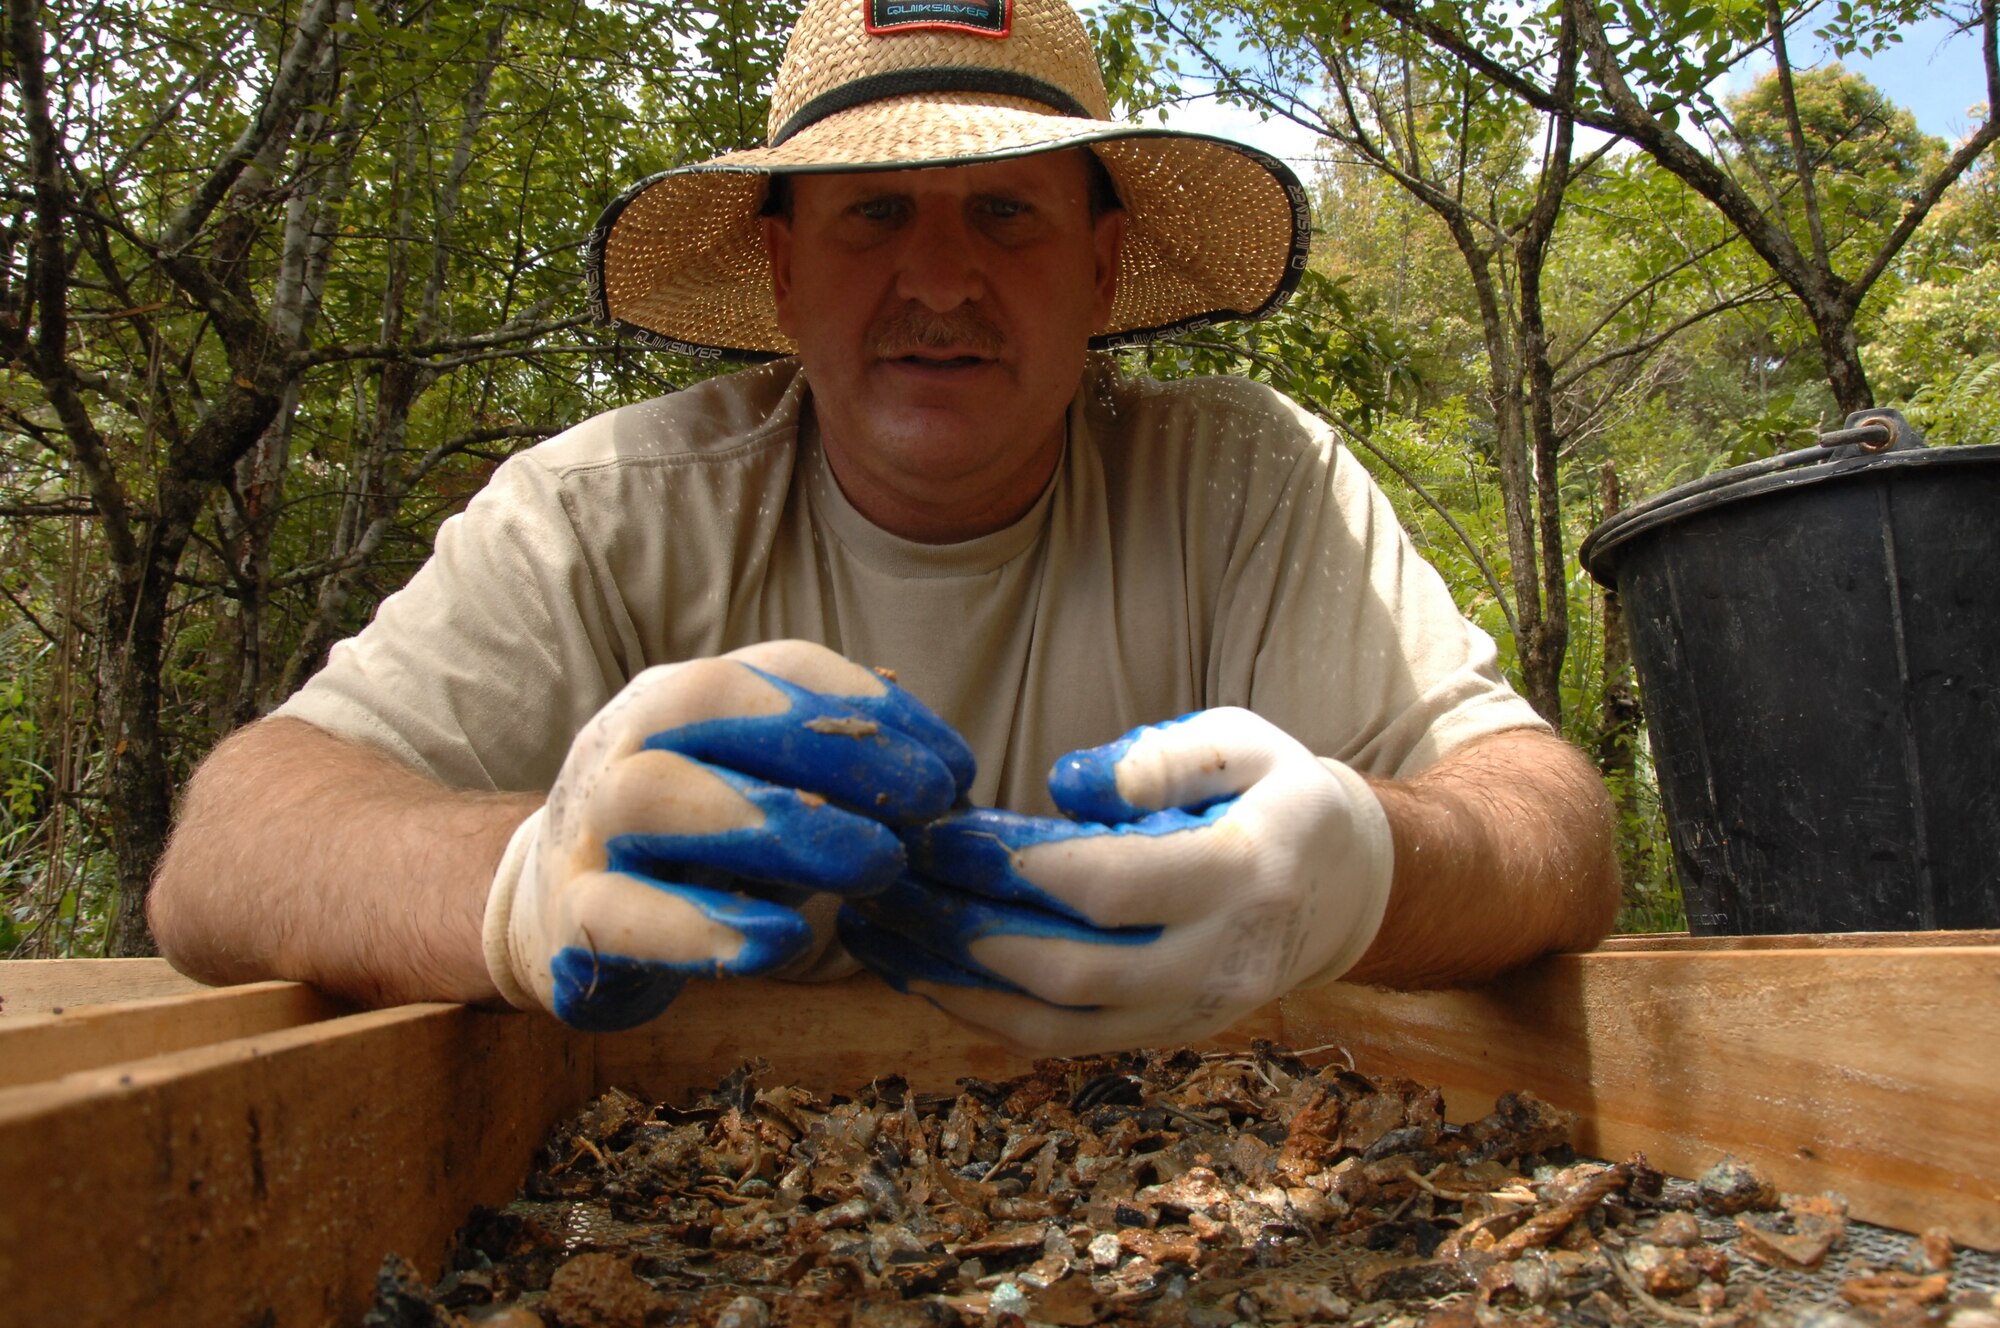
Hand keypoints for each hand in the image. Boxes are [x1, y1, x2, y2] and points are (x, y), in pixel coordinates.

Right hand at [485, 640, 972, 1030]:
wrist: (550, 911)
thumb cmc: (694, 846)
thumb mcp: (764, 793)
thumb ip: (834, 775)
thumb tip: (947, 771)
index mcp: (682, 698)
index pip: (780, 667)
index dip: (872, 706)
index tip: (956, 764)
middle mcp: (626, 741)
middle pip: (714, 703)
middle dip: (834, 744)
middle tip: (930, 804)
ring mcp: (586, 825)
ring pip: (655, 794)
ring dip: (774, 822)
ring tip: (875, 863)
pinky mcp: (570, 918)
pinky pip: (623, 915)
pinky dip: (704, 926)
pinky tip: (781, 943)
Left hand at [838, 708, 1391, 1052]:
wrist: (1351, 889)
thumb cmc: (1281, 794)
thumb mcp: (1245, 742)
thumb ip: (1163, 757)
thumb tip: (1068, 785)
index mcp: (1244, 872)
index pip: (1116, 886)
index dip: (1020, 870)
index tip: (943, 837)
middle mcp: (1220, 959)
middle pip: (1073, 972)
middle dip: (964, 933)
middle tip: (889, 887)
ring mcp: (1193, 1010)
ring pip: (1059, 1025)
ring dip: (958, 988)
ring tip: (880, 939)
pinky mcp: (1165, 1034)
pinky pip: (1065, 1043)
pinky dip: (987, 1017)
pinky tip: (925, 974)